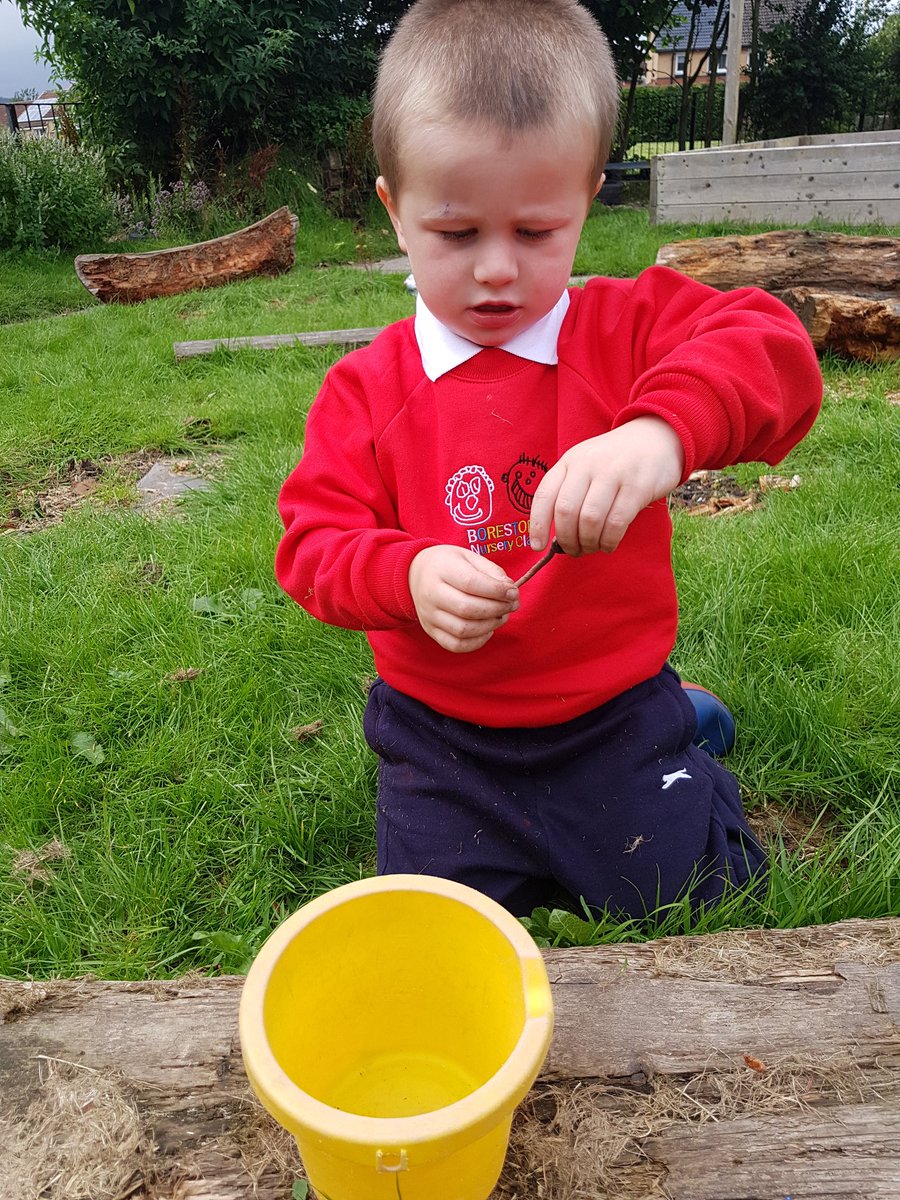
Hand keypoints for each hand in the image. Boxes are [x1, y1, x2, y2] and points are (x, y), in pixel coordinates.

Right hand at [409, 545, 518, 652]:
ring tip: (501, 616)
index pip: (470, 583)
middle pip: (467, 609)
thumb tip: (511, 592)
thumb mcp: (470, 557)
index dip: (497, 590)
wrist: (416, 574)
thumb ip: (492, 572)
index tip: (513, 592)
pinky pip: (456, 645)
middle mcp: (431, 594)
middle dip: (497, 609)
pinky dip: (477, 642)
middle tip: (512, 605)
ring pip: (463, 630)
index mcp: (441, 569)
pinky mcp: (431, 630)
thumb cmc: (450, 565)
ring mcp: (429, 615)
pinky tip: (487, 629)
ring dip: (490, 626)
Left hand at [529, 416, 684, 555]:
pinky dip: (609, 541)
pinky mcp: (638, 486)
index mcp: (570, 461)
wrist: (657, 438)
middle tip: (573, 551)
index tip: (537, 546)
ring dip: (588, 543)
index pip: (545, 496)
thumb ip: (570, 493)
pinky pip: (616, 523)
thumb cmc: (615, 461)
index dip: (537, 525)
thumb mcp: (586, 466)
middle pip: (566, 512)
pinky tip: (608, 545)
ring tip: (591, 548)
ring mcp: (613, 474)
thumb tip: (555, 538)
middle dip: (567, 540)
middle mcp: (588, 465)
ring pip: (590, 520)